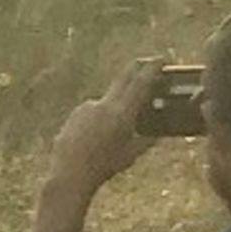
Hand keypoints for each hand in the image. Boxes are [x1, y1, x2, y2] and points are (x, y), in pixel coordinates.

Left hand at [47, 64, 161, 190]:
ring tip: (109, 138)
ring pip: (108, 102)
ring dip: (114, 111)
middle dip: (136, 69)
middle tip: (145, 63)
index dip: (151, 70)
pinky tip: (94, 139)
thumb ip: (146, 141)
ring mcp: (88, 106)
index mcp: (122, 114)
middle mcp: (105, 104)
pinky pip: (93, 113)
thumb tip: (158, 133)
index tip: (160, 59)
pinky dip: (99, 121)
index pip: (140, 85)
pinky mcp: (76, 112)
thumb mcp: (131, 155)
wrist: (70, 171)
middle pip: (123, 79)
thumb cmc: (104, 167)